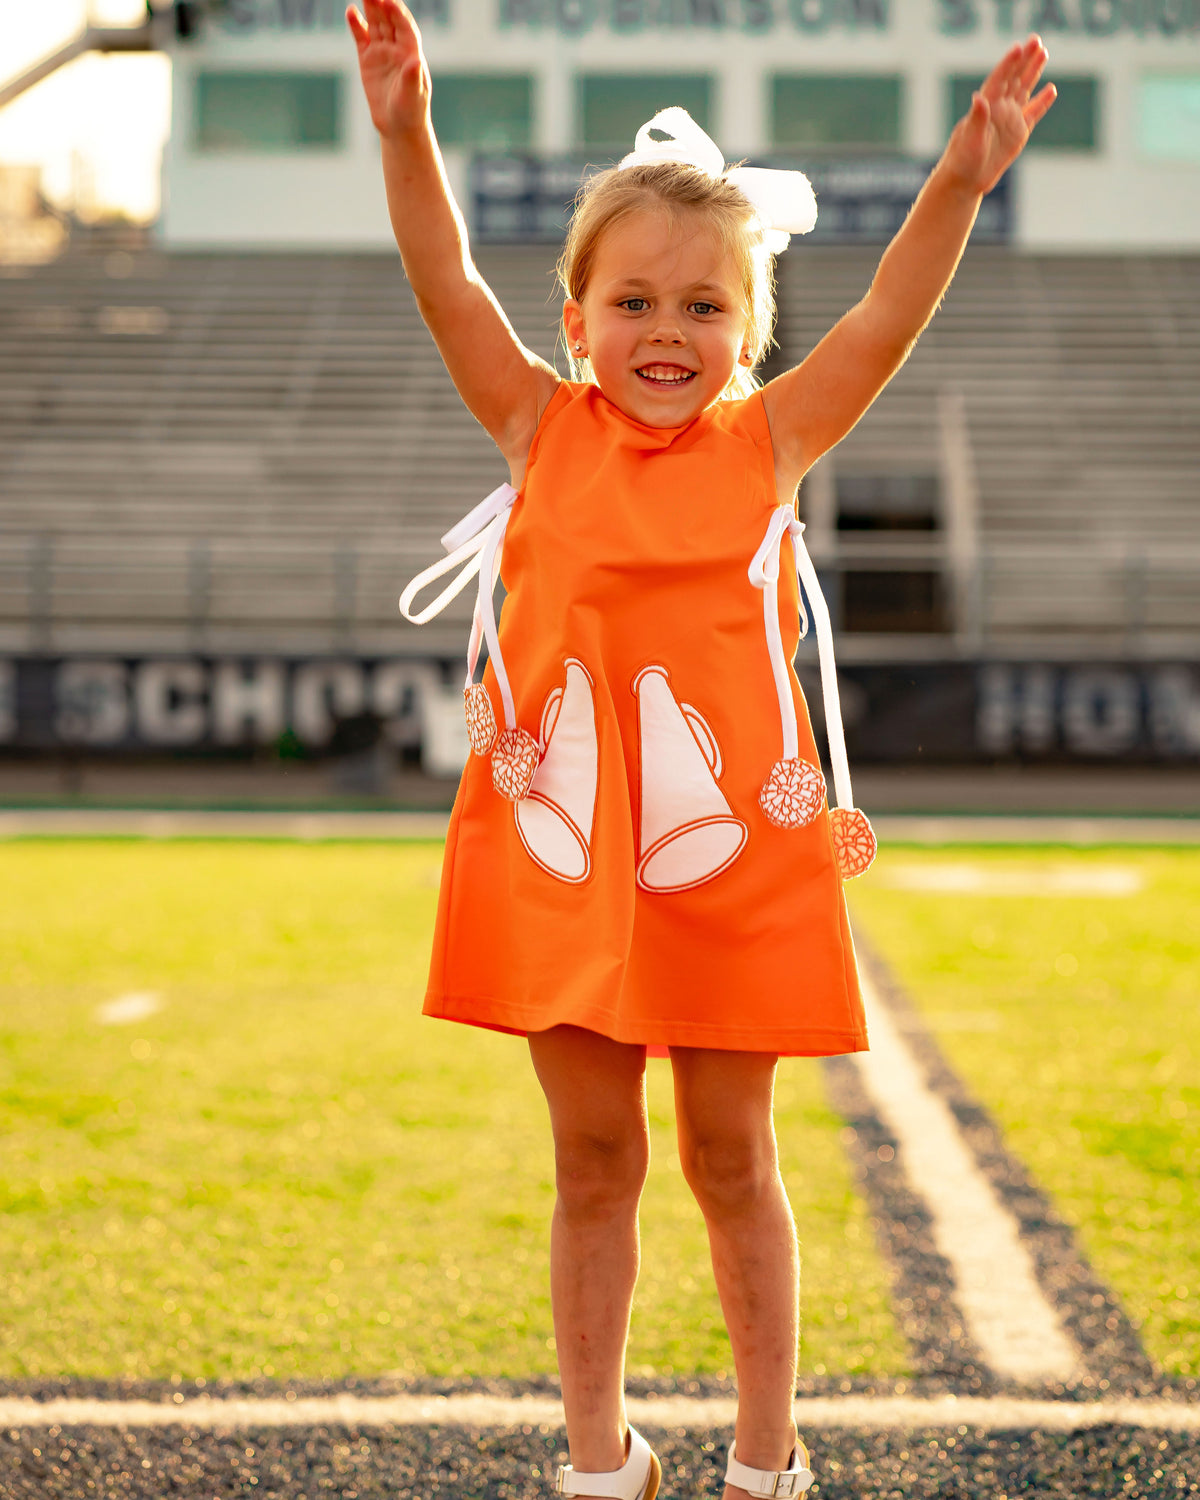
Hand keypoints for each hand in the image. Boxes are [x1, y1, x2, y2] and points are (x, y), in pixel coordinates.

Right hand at [346, 0, 430, 140]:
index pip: (405, 28)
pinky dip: (356, 25)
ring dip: (370, 8)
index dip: (398, 14)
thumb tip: (415, 62)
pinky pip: (361, 37)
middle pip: (389, 20)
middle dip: (382, 4)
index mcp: (411, 54)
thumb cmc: (411, 112)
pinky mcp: (367, 59)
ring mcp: (382, 52)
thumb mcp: (412, 97)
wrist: (398, 127)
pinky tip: (351, 12)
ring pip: (376, 24)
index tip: (390, 2)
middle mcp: (397, 48)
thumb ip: (413, 78)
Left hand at [942, 34, 1056, 196]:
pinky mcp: (1018, 134)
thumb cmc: (961, 161)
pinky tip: (1051, 89)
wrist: (965, 181)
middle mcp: (999, 109)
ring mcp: (1009, 120)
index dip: (1008, 64)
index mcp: (986, 107)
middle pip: (1014, 79)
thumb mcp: (969, 140)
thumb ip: (976, 118)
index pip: (999, 80)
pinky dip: (1042, 102)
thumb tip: (978, 98)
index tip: (1019, 48)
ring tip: (1043, 52)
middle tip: (1036, 40)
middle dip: (1025, 60)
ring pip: (1024, 90)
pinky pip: (1033, 114)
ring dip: (1033, 72)